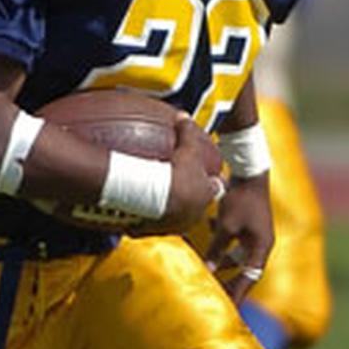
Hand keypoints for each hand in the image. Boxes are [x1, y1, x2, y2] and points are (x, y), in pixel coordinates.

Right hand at [130, 115, 222, 234]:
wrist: (154, 200)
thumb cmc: (177, 174)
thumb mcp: (186, 149)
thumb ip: (188, 132)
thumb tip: (183, 115)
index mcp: (206, 195)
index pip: (215, 187)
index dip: (211, 179)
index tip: (207, 173)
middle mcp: (193, 215)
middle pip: (195, 205)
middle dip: (189, 196)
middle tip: (179, 185)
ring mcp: (173, 226)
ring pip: (172, 216)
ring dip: (166, 208)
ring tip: (155, 197)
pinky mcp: (152, 232)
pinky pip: (147, 223)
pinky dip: (143, 215)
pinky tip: (132, 207)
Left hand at [204, 173, 273, 303]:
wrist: (250, 171)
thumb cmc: (240, 200)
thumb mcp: (225, 227)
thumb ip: (216, 250)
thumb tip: (207, 271)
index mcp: (261, 247)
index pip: (249, 278)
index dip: (238, 293)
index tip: (229, 308)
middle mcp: (262, 243)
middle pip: (244, 269)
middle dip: (229, 280)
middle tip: (216, 293)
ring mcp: (256, 232)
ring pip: (238, 253)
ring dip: (223, 258)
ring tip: (208, 267)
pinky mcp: (249, 222)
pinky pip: (236, 238)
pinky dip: (223, 240)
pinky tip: (209, 226)